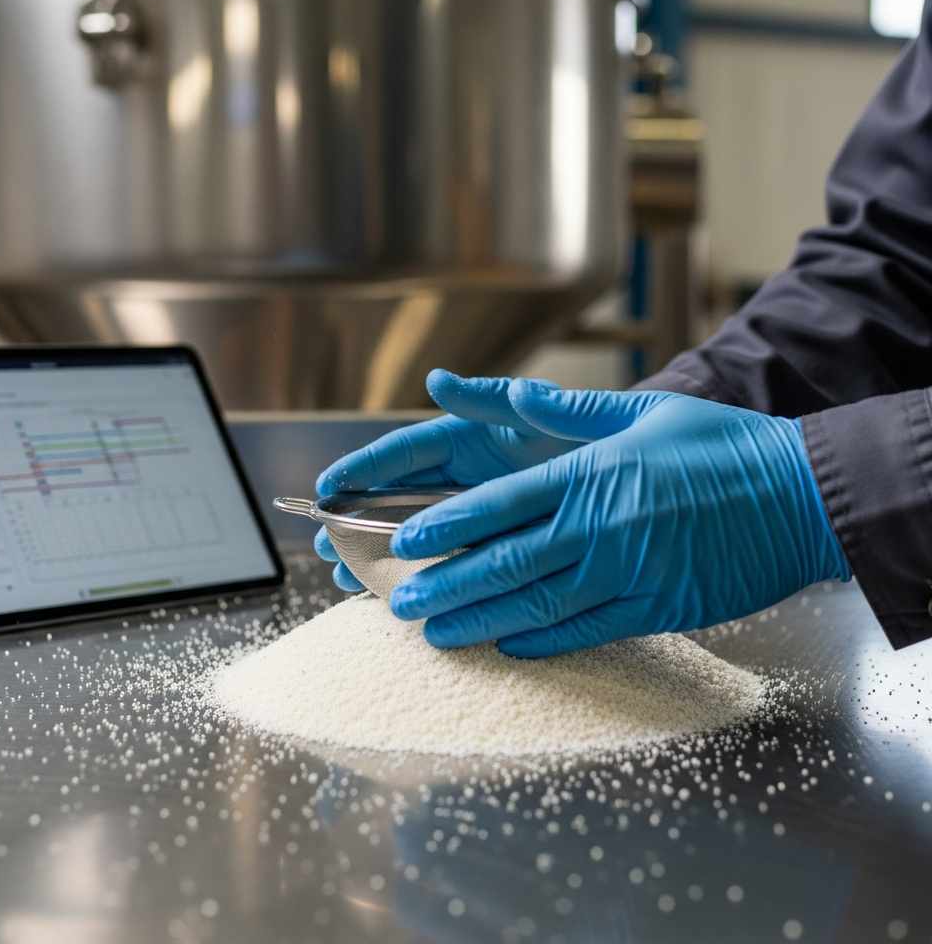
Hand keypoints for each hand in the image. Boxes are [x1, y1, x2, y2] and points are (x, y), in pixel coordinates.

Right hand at [313, 369, 579, 591]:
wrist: (653, 482)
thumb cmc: (604, 439)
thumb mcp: (554, 413)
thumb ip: (499, 401)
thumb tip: (439, 379)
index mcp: (475, 440)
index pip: (409, 451)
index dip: (365, 468)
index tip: (329, 484)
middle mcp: (471, 479)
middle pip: (402, 499)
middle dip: (360, 519)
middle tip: (326, 541)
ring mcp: (484, 518)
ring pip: (421, 537)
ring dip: (381, 556)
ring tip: (346, 580)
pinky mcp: (502, 551)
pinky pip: (456, 566)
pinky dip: (427, 581)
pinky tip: (398, 600)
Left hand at [388, 384, 850, 656]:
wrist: (802, 496)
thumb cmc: (721, 446)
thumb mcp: (643, 411)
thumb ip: (567, 408)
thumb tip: (510, 392)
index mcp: (588, 475)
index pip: (497, 504)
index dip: (445, 525)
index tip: (406, 541)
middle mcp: (596, 528)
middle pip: (503, 563)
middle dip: (445, 585)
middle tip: (402, 603)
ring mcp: (624, 574)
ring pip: (534, 606)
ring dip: (478, 620)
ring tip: (436, 634)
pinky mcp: (654, 608)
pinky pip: (585, 632)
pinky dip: (542, 642)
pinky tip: (509, 647)